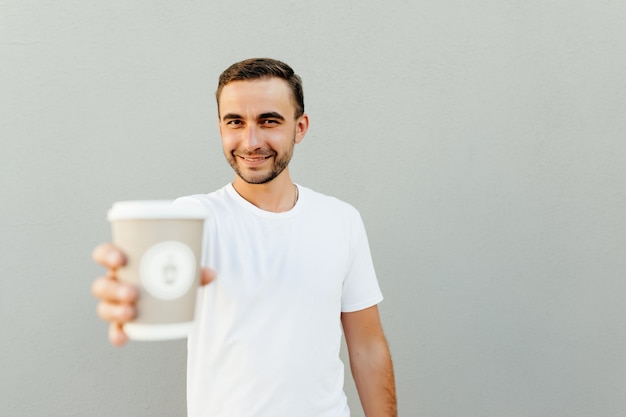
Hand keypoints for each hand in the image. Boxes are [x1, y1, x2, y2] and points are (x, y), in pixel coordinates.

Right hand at [91, 243, 215, 345]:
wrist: (168, 288)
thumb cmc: (169, 271)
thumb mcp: (180, 267)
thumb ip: (193, 270)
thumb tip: (212, 273)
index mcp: (123, 263)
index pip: (104, 254)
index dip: (107, 255)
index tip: (121, 259)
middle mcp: (115, 282)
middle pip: (101, 285)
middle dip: (114, 289)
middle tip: (133, 293)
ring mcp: (116, 302)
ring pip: (104, 307)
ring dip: (114, 310)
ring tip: (131, 312)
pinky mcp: (123, 320)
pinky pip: (115, 328)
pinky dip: (117, 334)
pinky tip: (122, 338)